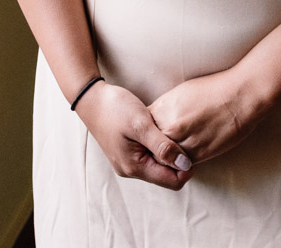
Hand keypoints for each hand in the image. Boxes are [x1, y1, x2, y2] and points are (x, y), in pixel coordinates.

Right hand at [76, 81, 194, 189]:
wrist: (91, 98)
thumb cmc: (115, 108)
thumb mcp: (142, 125)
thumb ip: (164, 147)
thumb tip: (185, 165)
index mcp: (134, 167)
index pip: (172, 182)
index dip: (186, 168)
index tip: (190, 146)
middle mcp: (130, 170)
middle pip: (166, 176)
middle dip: (177, 160)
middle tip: (179, 137)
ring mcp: (127, 162)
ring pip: (158, 166)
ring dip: (167, 153)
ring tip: (167, 132)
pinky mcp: (126, 153)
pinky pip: (149, 158)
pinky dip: (157, 148)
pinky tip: (157, 132)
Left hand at [147, 69, 266, 164]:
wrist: (238, 97)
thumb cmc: (210, 90)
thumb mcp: (178, 94)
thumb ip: (163, 110)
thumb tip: (153, 120)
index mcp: (161, 110)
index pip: (142, 129)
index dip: (144, 135)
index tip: (146, 137)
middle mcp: (168, 127)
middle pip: (150, 147)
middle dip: (152, 149)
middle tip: (155, 151)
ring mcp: (183, 142)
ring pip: (165, 160)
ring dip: (167, 159)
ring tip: (170, 156)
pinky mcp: (199, 154)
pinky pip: (182, 164)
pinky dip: (181, 162)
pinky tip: (184, 157)